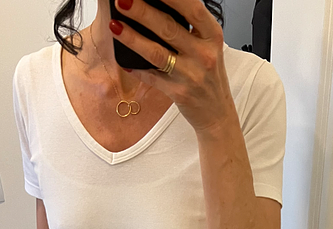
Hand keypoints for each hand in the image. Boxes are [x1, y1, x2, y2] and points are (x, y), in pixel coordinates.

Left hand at [110, 0, 235, 133]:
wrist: (217, 113)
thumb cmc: (209, 77)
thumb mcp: (207, 47)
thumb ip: (190, 28)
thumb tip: (158, 7)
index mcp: (212, 36)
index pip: (192, 9)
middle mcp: (204, 54)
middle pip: (168, 28)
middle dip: (142, 12)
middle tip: (123, 0)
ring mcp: (191, 75)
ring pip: (157, 53)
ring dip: (133, 38)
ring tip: (115, 25)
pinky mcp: (179, 93)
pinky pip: (153, 78)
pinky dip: (137, 68)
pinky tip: (124, 59)